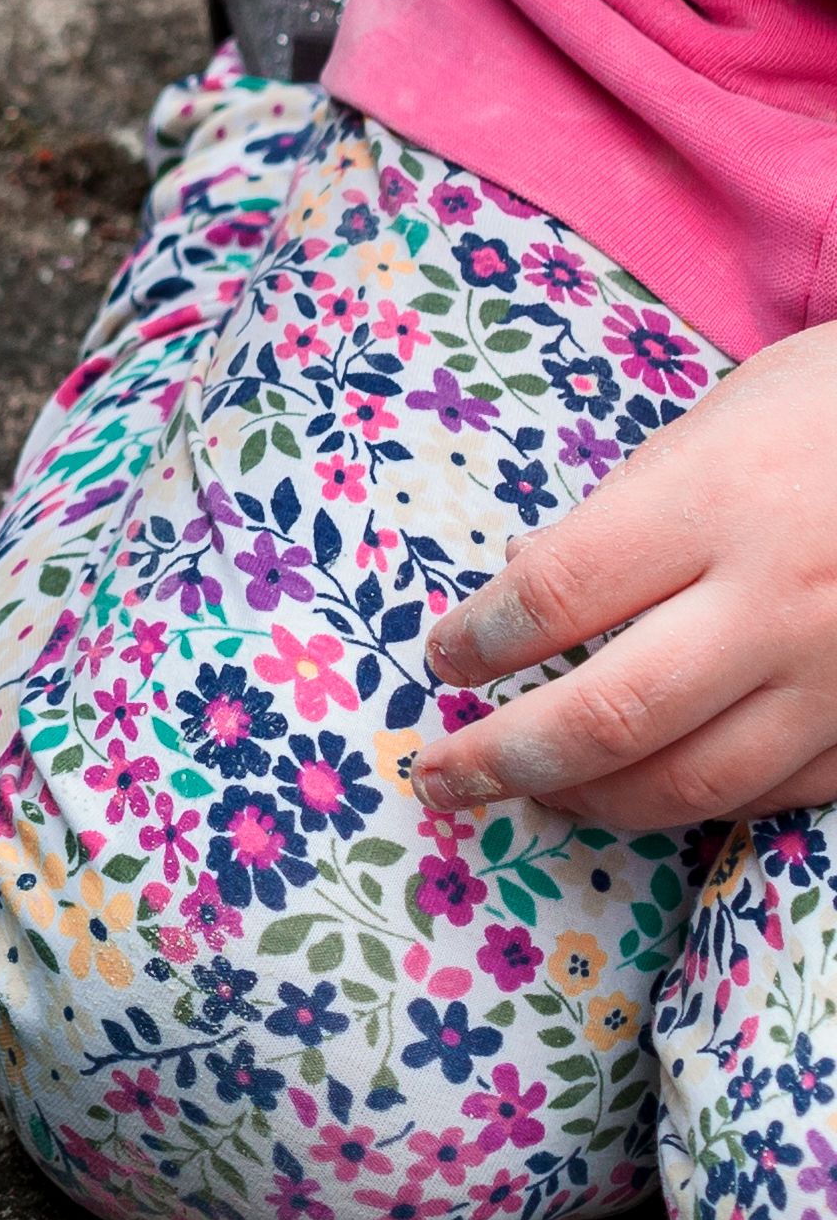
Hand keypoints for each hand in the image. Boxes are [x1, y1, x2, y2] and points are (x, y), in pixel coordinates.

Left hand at [417, 326, 836, 832]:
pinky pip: (782, 790)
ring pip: (693, 779)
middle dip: (502, 759)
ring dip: (594, 801)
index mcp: (720, 503)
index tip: (443, 659)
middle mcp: (777, 600)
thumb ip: (630, 507)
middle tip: (437, 778)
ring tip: (537, 797)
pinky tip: (654, 790)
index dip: (477, 640)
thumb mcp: (727, 418)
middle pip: (608, 714)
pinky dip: (705, 801)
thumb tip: (525, 582)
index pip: (554, 594)